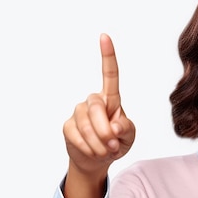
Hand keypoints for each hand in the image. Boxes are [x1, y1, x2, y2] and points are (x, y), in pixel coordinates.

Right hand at [63, 33, 135, 178]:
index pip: (110, 75)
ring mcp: (78, 113)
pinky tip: (92, 151)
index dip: (107, 56)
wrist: (97, 160)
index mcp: (111, 99)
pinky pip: (76, 136)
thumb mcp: (129, 137)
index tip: (104, 37)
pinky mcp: (68, 126)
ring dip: (99, 144)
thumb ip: (126, 129)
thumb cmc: (116, 143)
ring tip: (105, 151)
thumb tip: (114, 126)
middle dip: (105, 131)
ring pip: (86, 125)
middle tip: (113, 145)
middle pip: (96, 108)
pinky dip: (88, 148)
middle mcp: (93, 102)